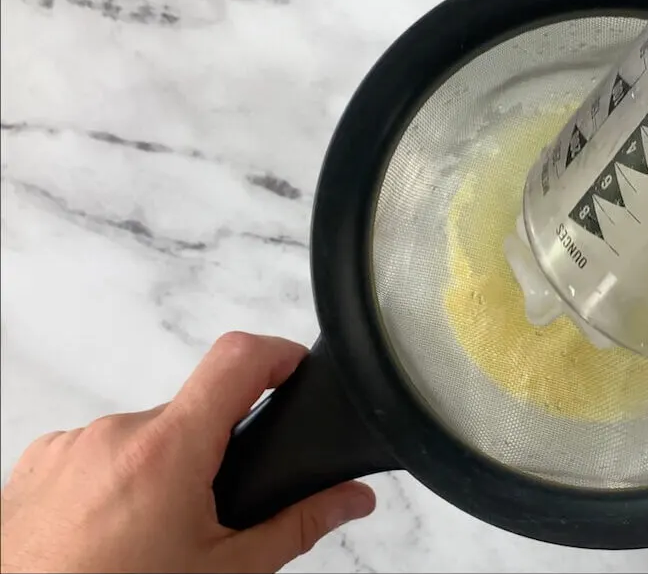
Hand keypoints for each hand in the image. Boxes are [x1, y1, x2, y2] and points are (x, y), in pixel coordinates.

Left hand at [0, 333, 375, 572]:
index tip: (295, 369)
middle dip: (212, 453)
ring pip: (143, 437)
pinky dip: (116, 482)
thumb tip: (351, 499)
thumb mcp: (228, 572)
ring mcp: (70, 445)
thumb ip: (297, 526)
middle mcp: (115, 433)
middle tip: (210, 518)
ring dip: (161, 471)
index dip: (279, 353)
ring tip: (153, 536)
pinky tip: (113, 534)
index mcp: (168, 450)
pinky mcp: (38, 463)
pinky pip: (96, 453)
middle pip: (192, 412)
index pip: (237, 357)